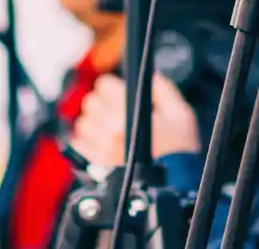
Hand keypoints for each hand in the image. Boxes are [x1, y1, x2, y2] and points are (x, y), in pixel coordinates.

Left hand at [68, 73, 200, 166]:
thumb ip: (162, 88)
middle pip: (91, 101)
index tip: (119, 93)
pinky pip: (78, 144)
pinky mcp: (97, 163)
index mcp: (128, 113)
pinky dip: (86, 140)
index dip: (112, 86)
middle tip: (116, 111)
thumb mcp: (180, 112)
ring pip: (83, 122)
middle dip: (103, 103)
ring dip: (94, 122)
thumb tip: (148, 74)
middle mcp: (111, 129)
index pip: (103, 84)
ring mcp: (102, 148)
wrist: (176, 184)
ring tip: (109, 127)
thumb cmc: (179, 150)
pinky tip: (101, 142)